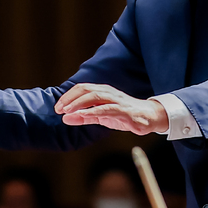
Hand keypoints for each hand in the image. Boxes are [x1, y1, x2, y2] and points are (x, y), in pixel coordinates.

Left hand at [54, 83, 168, 135]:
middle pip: (86, 90)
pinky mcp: (124, 110)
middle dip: (70, 98)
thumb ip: (84, 117)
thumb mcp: (101, 117)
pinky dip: (93, 111)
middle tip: (58, 109)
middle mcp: (109, 92)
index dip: (68, 96)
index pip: (82, 88)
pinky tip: (84, 115)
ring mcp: (117, 100)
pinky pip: (107, 109)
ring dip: (79, 103)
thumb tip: (65, 118)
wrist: (149, 117)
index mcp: (102, 91)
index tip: (57, 107)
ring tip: (67, 111)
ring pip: (95, 96)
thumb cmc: (124, 116)